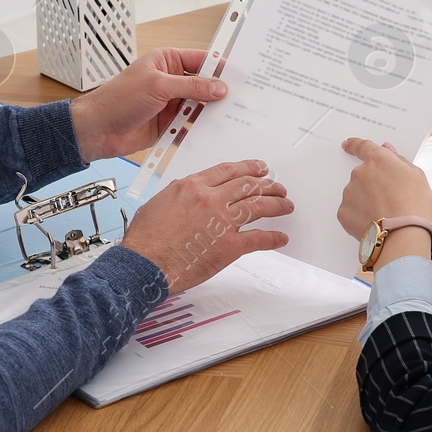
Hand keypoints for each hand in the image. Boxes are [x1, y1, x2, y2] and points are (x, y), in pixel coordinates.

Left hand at [69, 47, 225, 161]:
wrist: (98, 130)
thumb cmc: (118, 100)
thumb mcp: (158, 86)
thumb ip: (191, 87)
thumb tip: (218, 87)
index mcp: (166, 62)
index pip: (200, 60)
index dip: (219, 67)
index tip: (238, 75)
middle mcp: (170, 81)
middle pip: (203, 85)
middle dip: (219, 92)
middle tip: (240, 98)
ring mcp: (170, 104)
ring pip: (199, 107)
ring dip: (211, 113)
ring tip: (232, 117)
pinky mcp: (169, 125)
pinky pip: (190, 127)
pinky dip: (200, 130)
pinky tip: (213, 133)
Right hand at [120, 160, 291, 293]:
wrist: (145, 264)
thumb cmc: (145, 239)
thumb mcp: (159, 203)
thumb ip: (180, 195)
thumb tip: (190, 195)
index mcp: (192, 186)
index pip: (227, 171)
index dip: (247, 168)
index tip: (258, 168)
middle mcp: (210, 198)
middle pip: (248, 185)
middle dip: (267, 184)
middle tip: (277, 186)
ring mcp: (222, 221)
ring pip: (258, 206)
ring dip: (277, 204)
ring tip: (286, 205)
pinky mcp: (229, 245)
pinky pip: (258, 238)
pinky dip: (273, 237)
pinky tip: (281, 237)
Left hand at [337, 138, 431, 242]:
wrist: (403, 236)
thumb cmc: (415, 206)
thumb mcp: (417, 177)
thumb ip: (399, 160)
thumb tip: (387, 149)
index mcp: (378, 160)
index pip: (362, 147)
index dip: (354, 145)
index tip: (347, 144)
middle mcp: (359, 173)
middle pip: (363, 175)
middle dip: (372, 184)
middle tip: (388, 199)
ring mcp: (349, 193)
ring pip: (357, 193)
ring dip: (366, 200)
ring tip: (384, 214)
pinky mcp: (343, 212)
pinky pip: (351, 210)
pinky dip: (360, 215)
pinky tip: (374, 222)